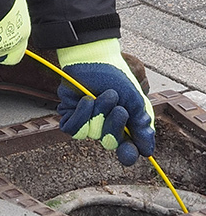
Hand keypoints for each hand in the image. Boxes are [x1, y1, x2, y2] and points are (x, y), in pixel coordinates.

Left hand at [57, 38, 154, 165]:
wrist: (95, 60)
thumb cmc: (116, 78)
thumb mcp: (135, 101)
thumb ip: (141, 125)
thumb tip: (147, 151)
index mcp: (123, 126)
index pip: (125, 149)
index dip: (127, 154)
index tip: (129, 154)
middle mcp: (104, 127)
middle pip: (109, 143)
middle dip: (115, 125)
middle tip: (119, 108)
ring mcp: (86, 122)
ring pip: (91, 133)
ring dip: (99, 112)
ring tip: (103, 95)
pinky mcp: (69, 115)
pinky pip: (72, 129)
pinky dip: (81, 115)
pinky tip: (86, 100)